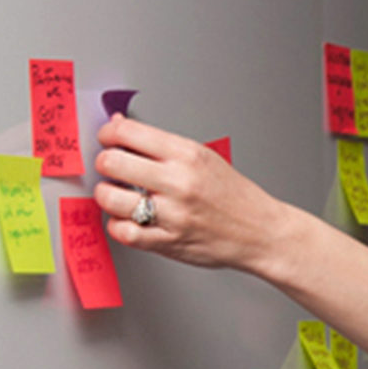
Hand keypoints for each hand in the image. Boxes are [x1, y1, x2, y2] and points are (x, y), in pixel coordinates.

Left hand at [93, 115, 299, 274]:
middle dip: (105, 164)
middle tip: (113, 170)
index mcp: (188, 155)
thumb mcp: (206, 158)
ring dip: (107, 196)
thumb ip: (161, 145)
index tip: (109, 141)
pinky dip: (118, 225)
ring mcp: (173, 214)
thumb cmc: (235, 197)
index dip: (108, 135)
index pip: (126, 132)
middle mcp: (179, 183)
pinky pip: (123, 232)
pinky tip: (129, 220)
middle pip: (111, 163)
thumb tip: (120, 126)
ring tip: (118, 196)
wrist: (262, 232)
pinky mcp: (169, 242)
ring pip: (110, 199)